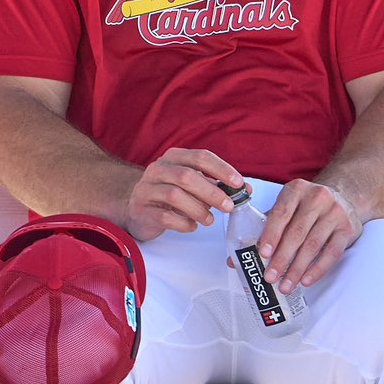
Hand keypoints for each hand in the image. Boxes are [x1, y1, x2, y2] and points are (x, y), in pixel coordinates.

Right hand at [124, 148, 243, 242]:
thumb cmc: (171, 194)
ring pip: (175, 195)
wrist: (137, 208)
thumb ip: (217, 185)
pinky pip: (165, 217)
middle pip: (187, 176)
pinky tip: (192, 226)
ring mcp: (147, 189)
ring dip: (198, 209)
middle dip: (212, 192)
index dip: (221, 169)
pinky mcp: (142, 211)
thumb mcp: (194, 185)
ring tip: (209, 220)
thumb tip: (246, 190)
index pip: (200, 157)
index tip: (238, 183)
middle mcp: (158, 169)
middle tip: (228, 206)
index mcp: (174, 158)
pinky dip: (183, 224)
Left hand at [254, 180, 364, 294]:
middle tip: (269, 277)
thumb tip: (234, 260)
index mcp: (295, 190)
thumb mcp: (285, 209)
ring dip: (297, 269)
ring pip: (313, 245)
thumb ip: (262, 229)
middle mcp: (317, 198)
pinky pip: (332, 253)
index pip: (281, 214)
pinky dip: (318, 269)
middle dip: (282, 258)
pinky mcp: (348, 228)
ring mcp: (335, 213)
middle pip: (296, 232)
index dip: (271, 235)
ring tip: (285, 286)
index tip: (261, 254)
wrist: (343, 197)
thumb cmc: (305, 208)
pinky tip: (305, 281)